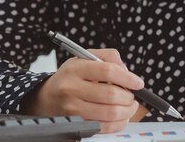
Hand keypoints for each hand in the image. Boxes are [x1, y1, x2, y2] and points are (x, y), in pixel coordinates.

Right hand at [21, 48, 144, 132]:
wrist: (46, 97)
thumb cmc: (69, 77)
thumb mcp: (83, 58)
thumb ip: (107, 57)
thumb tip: (125, 70)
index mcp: (76, 68)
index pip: (107, 71)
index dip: (127, 78)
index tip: (138, 82)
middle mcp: (72, 88)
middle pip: (110, 94)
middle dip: (128, 97)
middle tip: (132, 96)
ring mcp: (73, 108)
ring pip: (110, 113)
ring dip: (126, 111)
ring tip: (128, 106)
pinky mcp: (75, 123)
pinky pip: (104, 128)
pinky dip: (118, 123)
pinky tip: (120, 117)